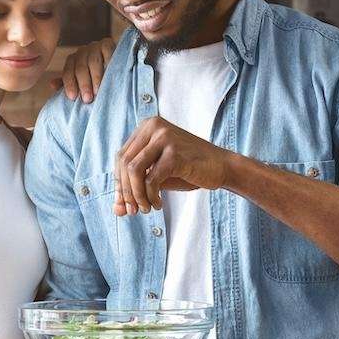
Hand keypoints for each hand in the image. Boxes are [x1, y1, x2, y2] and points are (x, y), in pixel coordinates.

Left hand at [50, 37, 116, 102]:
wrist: (116, 67)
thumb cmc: (95, 80)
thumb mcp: (81, 83)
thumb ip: (68, 84)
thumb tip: (52, 84)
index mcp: (72, 61)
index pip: (67, 72)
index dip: (69, 84)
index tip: (73, 97)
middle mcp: (82, 52)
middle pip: (80, 67)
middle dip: (83, 84)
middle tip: (87, 99)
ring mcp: (94, 47)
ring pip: (93, 61)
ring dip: (95, 78)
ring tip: (98, 91)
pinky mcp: (107, 44)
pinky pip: (107, 52)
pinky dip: (109, 62)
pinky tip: (110, 75)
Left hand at [115, 116, 231, 215]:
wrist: (221, 167)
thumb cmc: (188, 170)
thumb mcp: (157, 178)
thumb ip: (136, 190)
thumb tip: (116, 210)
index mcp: (147, 127)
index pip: (121, 157)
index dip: (119, 183)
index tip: (125, 204)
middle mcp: (153, 127)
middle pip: (124, 163)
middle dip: (126, 192)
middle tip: (134, 211)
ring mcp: (164, 138)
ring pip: (133, 170)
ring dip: (136, 195)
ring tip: (146, 208)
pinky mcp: (174, 153)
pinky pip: (150, 179)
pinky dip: (151, 196)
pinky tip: (158, 204)